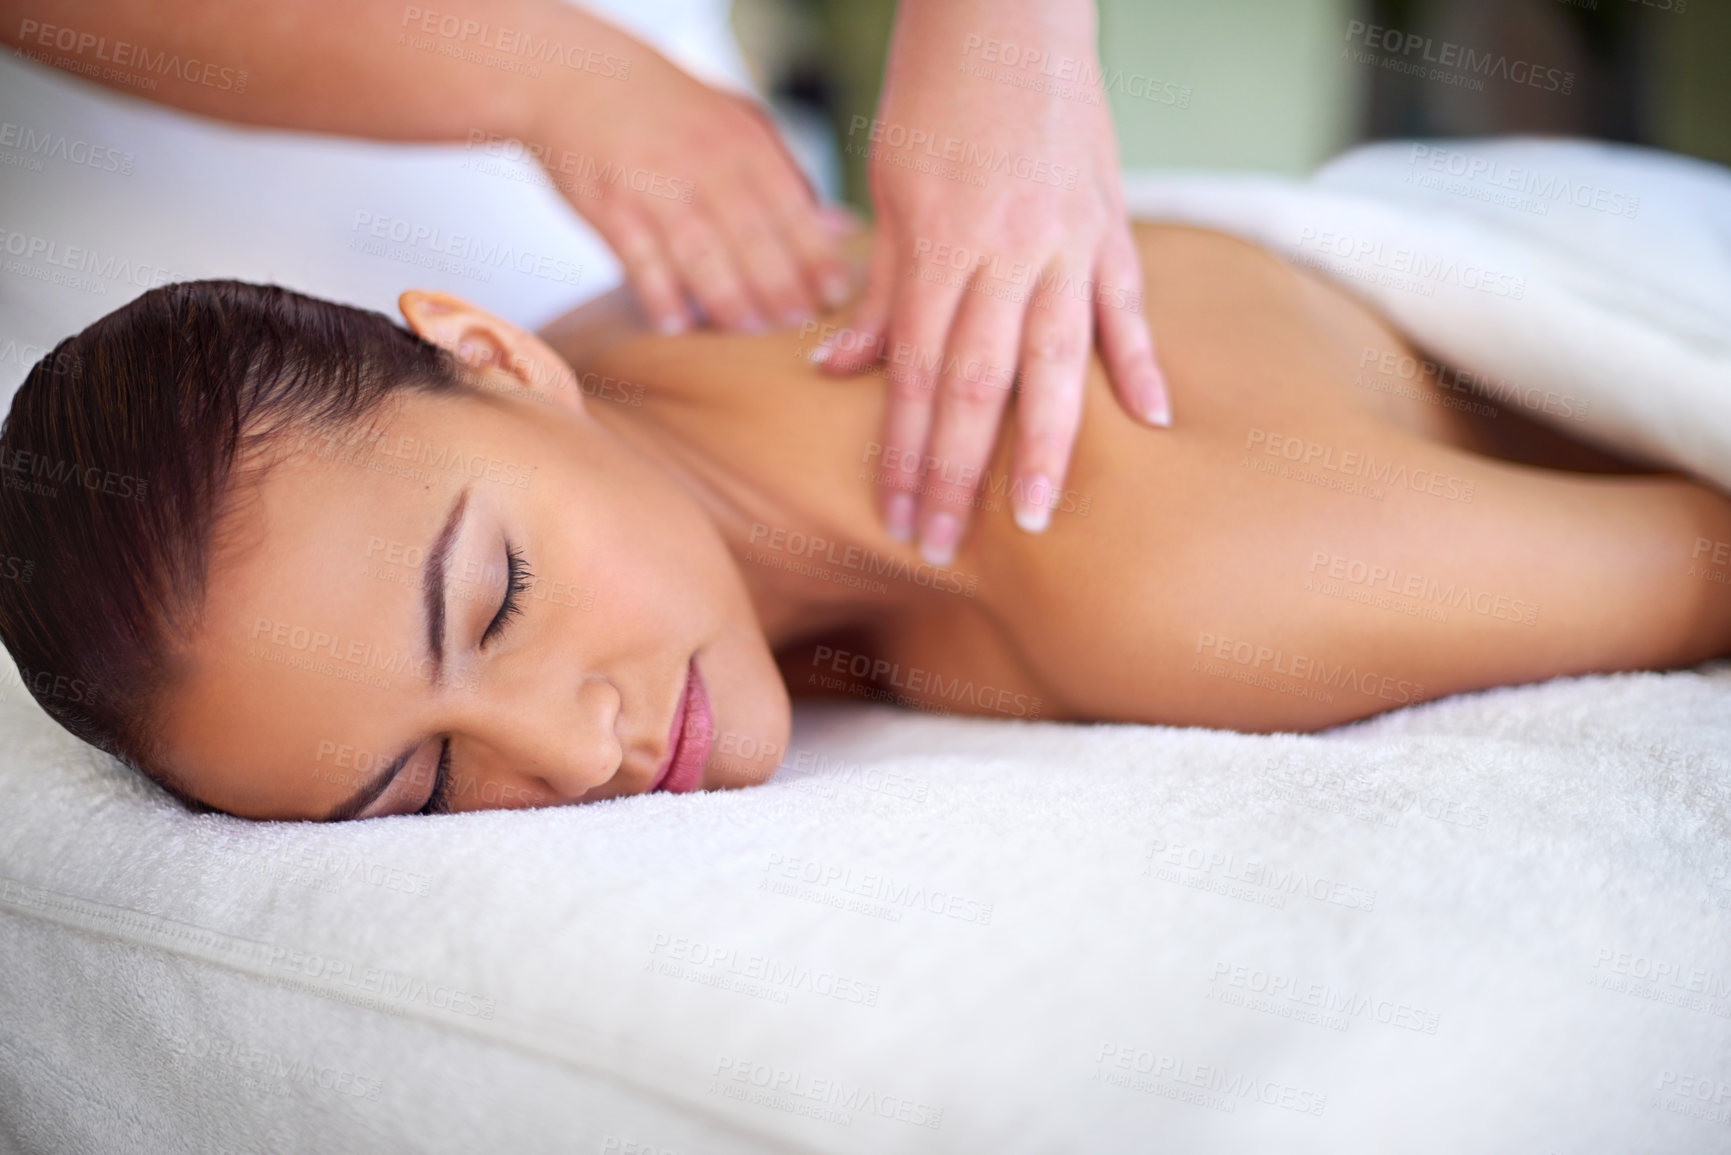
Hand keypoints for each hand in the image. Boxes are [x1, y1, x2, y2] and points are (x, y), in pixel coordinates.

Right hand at [526, 38, 852, 334]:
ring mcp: (654, 186)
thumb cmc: (671, 110)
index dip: (817, 254)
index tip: (839, 294)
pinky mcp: (610, 207)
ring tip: (747, 329)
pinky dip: (659, 294)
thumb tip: (841, 228)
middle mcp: (703, 163)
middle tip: (797, 324)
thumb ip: (787, 175)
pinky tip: (676, 325)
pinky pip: (639, 260)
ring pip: (699, 252)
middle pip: (751, 235)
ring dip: (727, 298)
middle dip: (779, 285)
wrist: (576, 76)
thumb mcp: (736, 121)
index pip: (791, 206)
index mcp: (742, 143)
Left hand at [812, 0, 1168, 562]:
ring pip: (1058, 363)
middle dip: (959, 474)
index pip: (919, 377)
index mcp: (941, 246)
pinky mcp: (1112, 222)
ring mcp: (1068, 241)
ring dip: (1046, 446)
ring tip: (1037, 515)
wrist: (1009, 9)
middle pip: (980, 387)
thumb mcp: (890, 188)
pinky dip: (1141, 364)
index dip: (907, 456)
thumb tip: (836, 371)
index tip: (901, 519)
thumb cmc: (936, 94)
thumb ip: (878, 288)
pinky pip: (1127, 307)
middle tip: (945, 545)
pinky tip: (1150, 422)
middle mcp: (1007, 253)